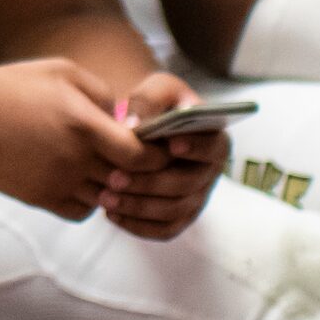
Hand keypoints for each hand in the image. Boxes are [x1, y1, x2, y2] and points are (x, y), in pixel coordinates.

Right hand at [0, 58, 146, 222]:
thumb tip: (123, 120)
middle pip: (128, 180)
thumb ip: (102, 94)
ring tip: (110, 170)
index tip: (157, 149)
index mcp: (84, 125)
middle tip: (139, 162)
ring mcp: (57, 181)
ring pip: (107, 199)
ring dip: (114, 187)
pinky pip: (81, 210)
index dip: (156, 155)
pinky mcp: (41, 197)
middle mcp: (74, 158)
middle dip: (140, 173)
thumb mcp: (63, 72)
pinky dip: (90, 201)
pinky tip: (83, 182)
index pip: (140, 155)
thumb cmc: (15, 87)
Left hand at [100, 73, 227, 240]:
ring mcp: (196, 197)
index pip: (213, 147)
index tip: (171, 144)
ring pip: (173, 211)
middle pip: (187, 184)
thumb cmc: (154, 105)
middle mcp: (209, 172)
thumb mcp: (156, 89)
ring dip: (138, 207)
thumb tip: (134, 126)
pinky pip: (164, 230)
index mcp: (214, 139)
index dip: (195, 147)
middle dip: (149, 182)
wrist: (142, 126)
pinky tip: (111, 215)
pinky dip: (138, 226)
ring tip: (105, 197)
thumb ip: (149, 99)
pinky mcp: (179, 217)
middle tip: (114, 177)